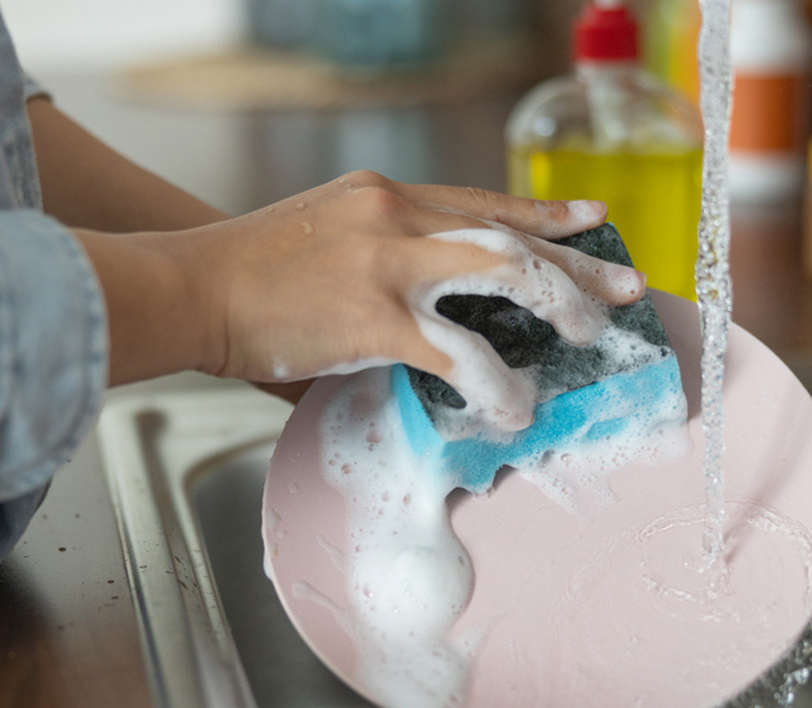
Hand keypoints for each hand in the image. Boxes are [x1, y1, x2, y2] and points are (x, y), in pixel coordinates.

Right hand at [188, 171, 645, 428]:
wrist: (188, 284)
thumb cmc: (246, 273)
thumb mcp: (325, 241)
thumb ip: (382, 275)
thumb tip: (421, 328)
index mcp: (385, 195)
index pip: (483, 199)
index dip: (544, 210)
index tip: (590, 218)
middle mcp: (396, 214)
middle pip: (510, 230)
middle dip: (576, 260)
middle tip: (622, 287)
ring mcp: (388, 261)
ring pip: (502, 270)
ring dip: (558, 302)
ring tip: (592, 337)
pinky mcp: (374, 315)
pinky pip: (458, 353)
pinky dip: (496, 382)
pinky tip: (516, 406)